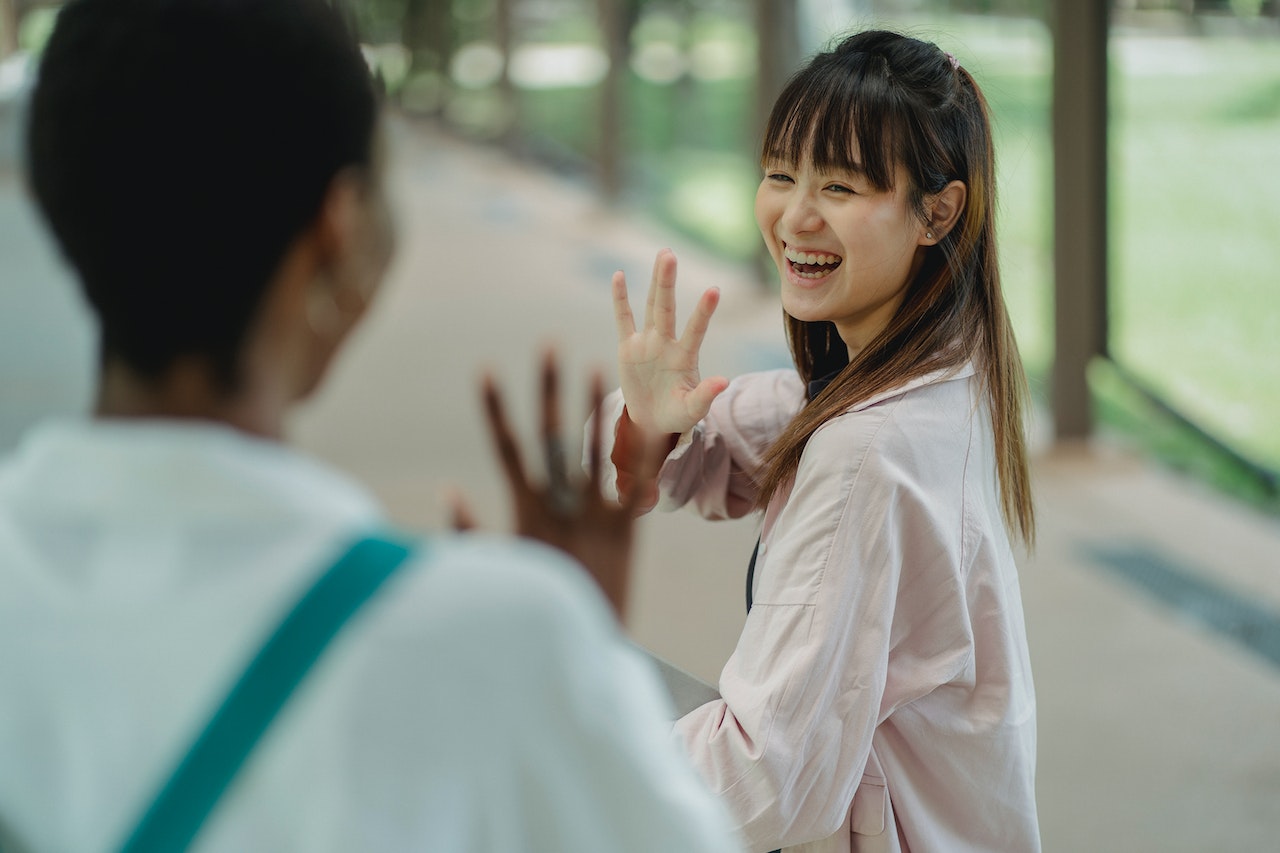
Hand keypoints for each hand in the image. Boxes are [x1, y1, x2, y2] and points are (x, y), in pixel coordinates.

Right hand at [460, 351, 658, 621]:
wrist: (574, 654)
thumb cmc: (528, 612)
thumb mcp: (493, 570)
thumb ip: (468, 529)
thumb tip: (450, 489)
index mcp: (524, 513)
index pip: (505, 449)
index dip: (496, 408)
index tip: (486, 369)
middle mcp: (559, 506)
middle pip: (551, 435)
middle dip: (548, 389)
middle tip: (549, 344)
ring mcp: (594, 516)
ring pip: (595, 449)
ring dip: (596, 406)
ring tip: (600, 364)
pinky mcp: (626, 532)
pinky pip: (636, 487)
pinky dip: (642, 456)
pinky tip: (650, 423)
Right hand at [613, 249, 728, 436]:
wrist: (653, 421)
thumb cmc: (677, 414)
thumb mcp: (692, 410)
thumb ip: (705, 396)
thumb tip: (724, 381)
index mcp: (685, 357)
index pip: (696, 330)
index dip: (703, 312)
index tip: (714, 289)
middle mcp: (667, 343)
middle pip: (666, 308)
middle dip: (666, 282)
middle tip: (669, 253)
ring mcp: (648, 343)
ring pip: (650, 306)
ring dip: (655, 282)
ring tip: (663, 254)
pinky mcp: (628, 347)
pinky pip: (623, 319)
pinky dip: (620, 299)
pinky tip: (620, 276)